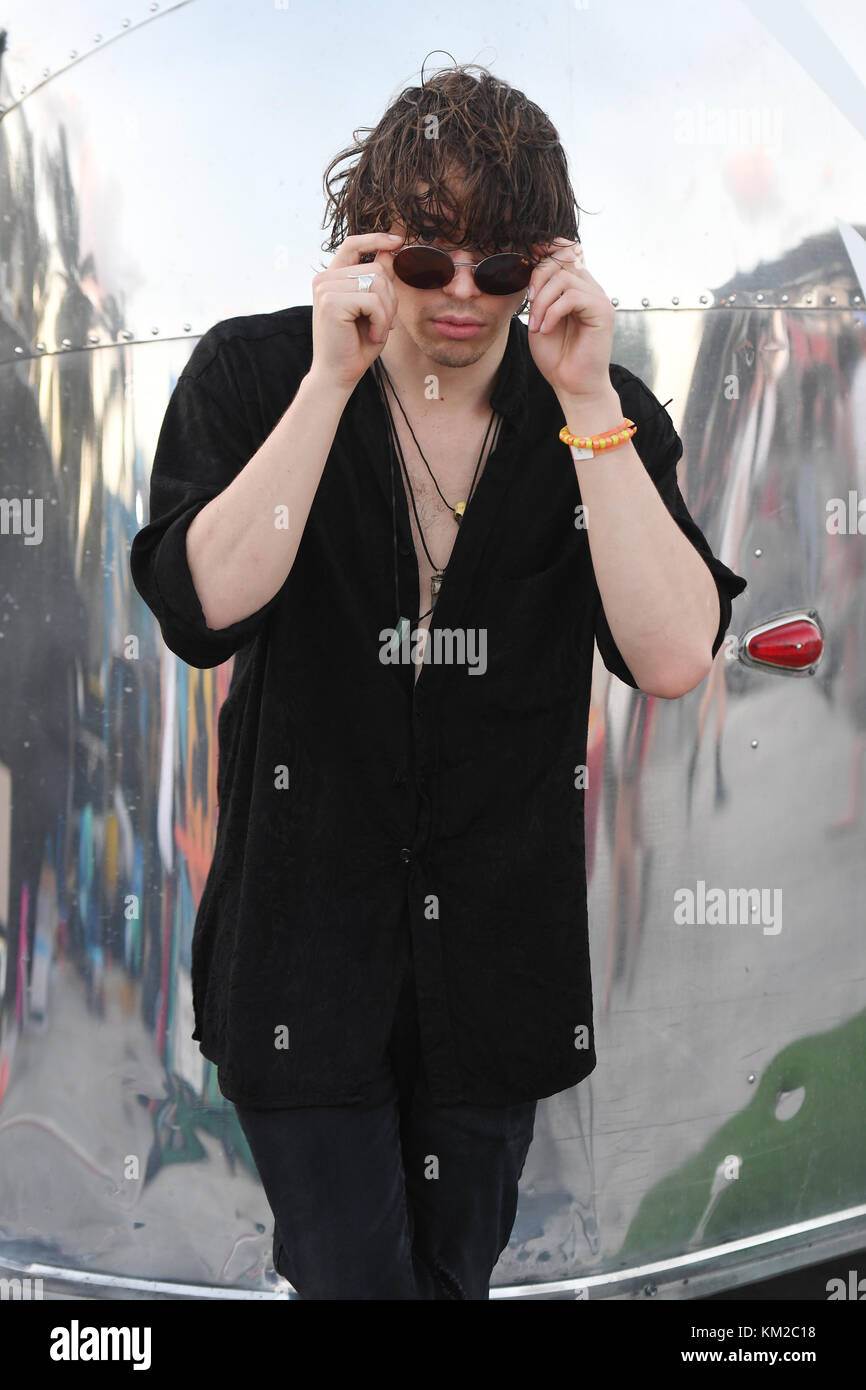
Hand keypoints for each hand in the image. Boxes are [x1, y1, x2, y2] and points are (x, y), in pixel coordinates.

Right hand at [308, 232, 402, 392]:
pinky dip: (381, 320)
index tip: (398, 241)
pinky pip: (373, 300)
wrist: (338, 375)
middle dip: (390, 298)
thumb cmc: (356, 345)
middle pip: (376, 269)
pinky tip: (373, 335)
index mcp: (331, 278)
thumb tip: (390, 251)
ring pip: (377, 284)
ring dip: (386, 311)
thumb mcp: (374, 309)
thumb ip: (378, 281)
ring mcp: (325, 288)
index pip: (352, 245)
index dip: (375, 239)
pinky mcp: (331, 301)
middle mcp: (324, 279)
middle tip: (384, 324)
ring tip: (377, 331)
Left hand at [526, 238, 614, 399]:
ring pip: (565, 279)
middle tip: (529, 305)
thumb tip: (528, 265)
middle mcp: (590, 288)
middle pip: (562, 260)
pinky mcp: (602, 311)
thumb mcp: (539, 317)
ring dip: (543, 301)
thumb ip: (538, 292)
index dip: (544, 250)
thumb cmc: (556, 355)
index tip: (523, 263)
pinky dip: (552, 313)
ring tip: (536, 324)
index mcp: (576, 286)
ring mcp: (598, 298)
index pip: (564, 251)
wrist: (572, 385)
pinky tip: (545, 330)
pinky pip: (572, 297)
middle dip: (538, 278)